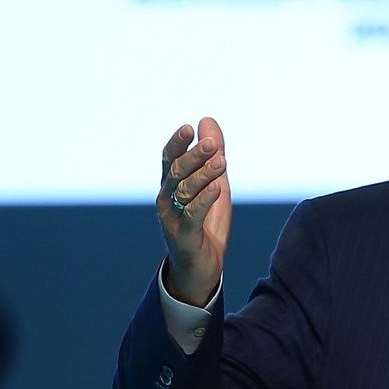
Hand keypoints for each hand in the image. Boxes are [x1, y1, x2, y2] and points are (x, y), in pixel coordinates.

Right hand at [157, 117, 231, 306]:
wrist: (201, 268)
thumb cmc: (205, 224)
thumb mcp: (213, 184)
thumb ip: (212, 155)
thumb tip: (207, 120)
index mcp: (171, 185)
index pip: (169, 158)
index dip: (177, 143)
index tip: (189, 128)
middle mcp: (166, 199)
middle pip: (176, 172)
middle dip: (194, 157)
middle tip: (212, 144)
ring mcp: (172, 218)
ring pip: (184, 191)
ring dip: (203, 175)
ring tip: (222, 162)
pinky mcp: (183, 235)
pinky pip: (192, 215)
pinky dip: (204, 200)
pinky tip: (217, 188)